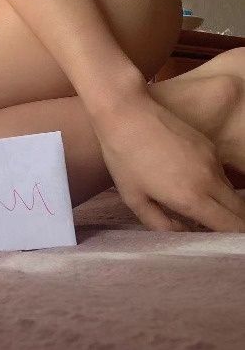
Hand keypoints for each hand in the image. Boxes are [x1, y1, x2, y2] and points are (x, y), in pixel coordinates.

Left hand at [93, 92, 244, 231]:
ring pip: (232, 192)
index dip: (230, 238)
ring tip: (200, 208)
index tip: (220, 242)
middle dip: (234, 224)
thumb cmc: (123, 157)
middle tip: (215, 229)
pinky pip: (221, 173)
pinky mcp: (208, 146)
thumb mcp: (133, 197)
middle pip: (240, 211)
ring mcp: (211, 160)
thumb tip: (182, 233)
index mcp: (190, 198)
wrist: (126, 113)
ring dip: (224, 204)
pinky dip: (215, 185)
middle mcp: (209, 180)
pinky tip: (191, 183)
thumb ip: (159, 223)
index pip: (231, 226)